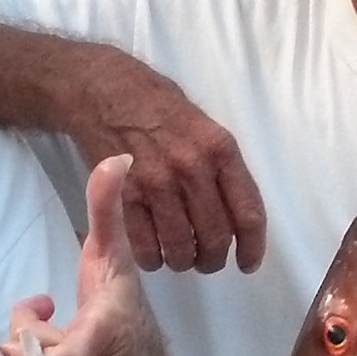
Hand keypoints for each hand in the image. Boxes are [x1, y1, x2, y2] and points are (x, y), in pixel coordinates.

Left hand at [38, 156, 167, 355]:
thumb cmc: (121, 307)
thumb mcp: (114, 256)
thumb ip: (108, 210)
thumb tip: (118, 158)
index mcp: (102, 333)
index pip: (69, 351)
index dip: (39, 348)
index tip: (18, 340)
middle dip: (26, 340)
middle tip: (42, 314)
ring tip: (51, 339)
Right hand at [62, 47, 265, 273]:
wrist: (103, 92)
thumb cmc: (157, 106)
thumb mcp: (203, 126)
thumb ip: (221, 168)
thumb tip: (235, 215)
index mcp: (220, 149)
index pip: (248, 212)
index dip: (252, 247)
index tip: (248, 264)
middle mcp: (192, 168)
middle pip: (215, 237)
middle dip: (214, 259)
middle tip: (207, 261)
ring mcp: (156, 184)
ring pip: (181, 248)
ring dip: (184, 262)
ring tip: (180, 257)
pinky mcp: (123, 196)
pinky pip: (145, 246)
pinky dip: (152, 259)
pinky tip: (153, 254)